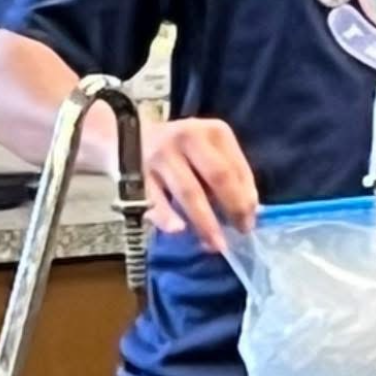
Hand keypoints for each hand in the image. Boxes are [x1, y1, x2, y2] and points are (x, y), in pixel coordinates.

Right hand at [141, 117, 257, 255]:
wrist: (126, 136)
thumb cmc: (178, 150)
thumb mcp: (207, 150)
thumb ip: (229, 174)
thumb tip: (249, 211)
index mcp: (213, 132)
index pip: (237, 168)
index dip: (246, 198)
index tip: (249, 222)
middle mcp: (188, 137)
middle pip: (218, 176)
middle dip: (233, 209)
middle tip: (239, 233)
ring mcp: (161, 154)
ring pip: (189, 191)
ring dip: (205, 222)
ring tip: (215, 244)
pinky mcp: (137, 172)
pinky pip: (155, 200)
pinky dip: (168, 217)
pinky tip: (178, 231)